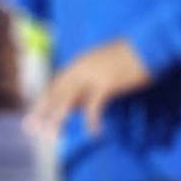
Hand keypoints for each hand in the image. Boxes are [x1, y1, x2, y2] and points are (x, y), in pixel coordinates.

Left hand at [25, 39, 152, 137]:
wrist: (148, 45)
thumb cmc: (130, 57)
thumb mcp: (102, 67)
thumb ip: (87, 82)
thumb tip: (75, 102)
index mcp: (78, 63)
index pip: (54, 84)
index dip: (43, 101)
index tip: (33, 116)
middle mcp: (80, 68)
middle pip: (55, 92)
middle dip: (42, 112)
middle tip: (31, 130)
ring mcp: (92, 75)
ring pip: (67, 99)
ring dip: (58, 119)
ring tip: (52, 136)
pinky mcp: (107, 84)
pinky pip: (94, 105)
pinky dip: (91, 120)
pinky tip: (93, 133)